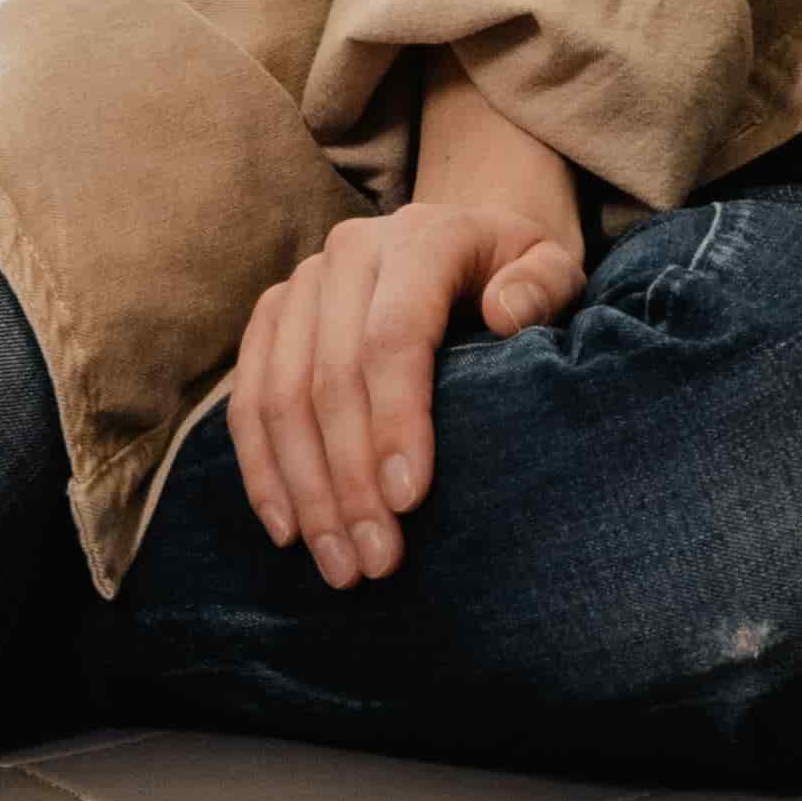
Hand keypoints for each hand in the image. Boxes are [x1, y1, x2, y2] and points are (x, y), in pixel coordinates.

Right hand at [227, 58, 588, 587]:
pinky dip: (263, 472)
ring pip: (279, 399)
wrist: (465, 242)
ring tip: (341, 564)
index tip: (409, 500)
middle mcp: (349, 252)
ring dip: (305, 492)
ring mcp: (300, 285)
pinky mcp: (269, 318)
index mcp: (421, 236)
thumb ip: (542, 285)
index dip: (395, 420)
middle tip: (377, 559)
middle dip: (349, 481)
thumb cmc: (514, 272)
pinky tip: (289, 530)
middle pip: (330, 379)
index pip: (393, 336)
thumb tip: (504, 314)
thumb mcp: (554, 267)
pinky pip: (247, 402)